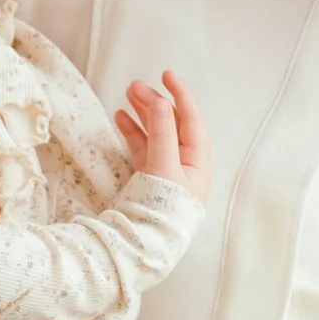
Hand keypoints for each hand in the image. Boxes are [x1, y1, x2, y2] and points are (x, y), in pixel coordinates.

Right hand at [113, 68, 208, 201]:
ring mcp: (165, 171)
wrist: (141, 244)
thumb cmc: (161, 208)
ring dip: (142, 113)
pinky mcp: (148, 179)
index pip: (192, 120)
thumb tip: (161, 100)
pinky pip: (142, 148)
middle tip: (136, 85)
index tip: (167, 75)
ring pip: (155, 134)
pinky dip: (132, 131)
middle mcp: (184, 165)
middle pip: (172, 124)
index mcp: (197, 163)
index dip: (181, 95)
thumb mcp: (164, 167)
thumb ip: (162, 133)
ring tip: (127, 94)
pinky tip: (121, 117)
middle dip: (155, 102)